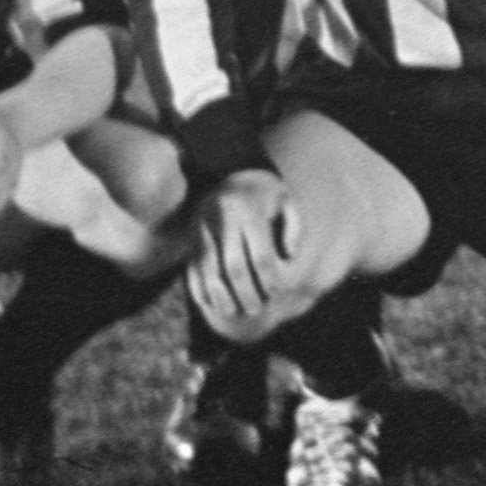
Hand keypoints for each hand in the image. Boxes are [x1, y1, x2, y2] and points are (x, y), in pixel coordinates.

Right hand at [191, 168, 299, 330]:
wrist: (232, 174)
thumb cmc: (266, 195)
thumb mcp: (288, 202)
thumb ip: (295, 228)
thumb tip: (289, 256)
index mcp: (248, 210)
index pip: (260, 255)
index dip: (268, 279)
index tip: (275, 292)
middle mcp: (221, 218)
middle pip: (234, 267)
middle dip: (246, 293)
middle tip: (255, 309)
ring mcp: (201, 227)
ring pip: (208, 271)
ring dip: (221, 297)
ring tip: (233, 311)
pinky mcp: (189, 237)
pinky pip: (191, 267)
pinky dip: (200, 288)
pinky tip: (212, 303)